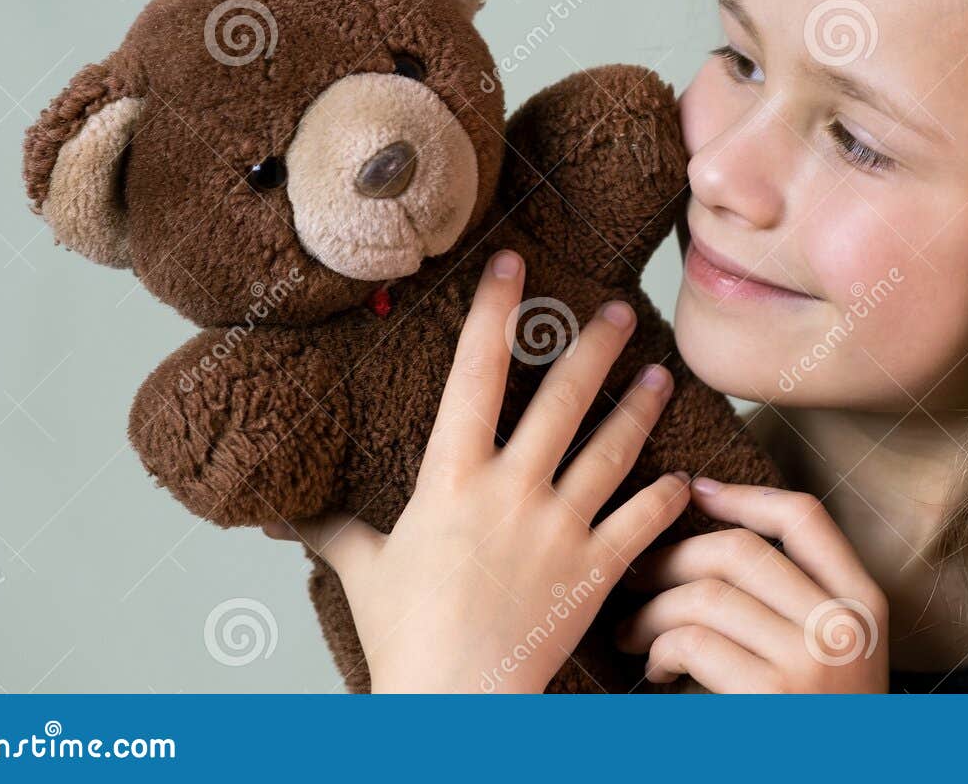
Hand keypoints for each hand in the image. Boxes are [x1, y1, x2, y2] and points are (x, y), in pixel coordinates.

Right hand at [263, 249, 691, 691]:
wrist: (454, 702)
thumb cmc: (405, 638)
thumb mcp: (362, 571)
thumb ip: (334, 529)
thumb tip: (283, 515)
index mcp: (451, 477)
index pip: (474, 372)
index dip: (494, 312)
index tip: (512, 264)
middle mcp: (511, 490)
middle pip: (562, 399)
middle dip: (594, 347)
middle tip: (620, 309)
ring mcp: (558, 528)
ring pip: (612, 450)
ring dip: (640, 408)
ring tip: (663, 374)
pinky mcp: (593, 569)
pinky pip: (641, 523)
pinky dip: (667, 499)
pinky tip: (685, 479)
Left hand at [616, 479, 889, 691]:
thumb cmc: (820, 725)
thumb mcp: (835, 653)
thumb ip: (797, 599)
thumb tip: (712, 536)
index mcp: (864, 604)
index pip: (804, 518)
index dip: (743, 495)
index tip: (694, 488)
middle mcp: (842, 624)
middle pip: (738, 552)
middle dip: (672, 556)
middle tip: (636, 577)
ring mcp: (811, 661)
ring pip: (705, 594)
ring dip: (652, 609)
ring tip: (632, 631)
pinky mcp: (772, 699)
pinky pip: (693, 643)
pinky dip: (660, 650)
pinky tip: (657, 670)